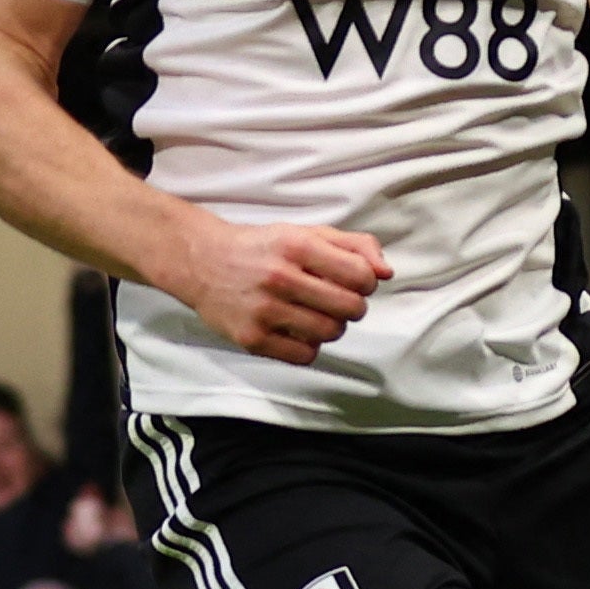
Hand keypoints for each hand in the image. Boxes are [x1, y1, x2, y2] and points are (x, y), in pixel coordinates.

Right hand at [174, 215, 388, 362]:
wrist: (202, 262)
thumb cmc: (263, 248)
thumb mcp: (306, 233)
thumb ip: (354, 245)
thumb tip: (387, 273)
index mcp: (297, 245)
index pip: (361, 277)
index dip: (366, 283)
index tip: (352, 283)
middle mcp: (280, 276)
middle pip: (350, 309)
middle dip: (352, 307)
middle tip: (336, 301)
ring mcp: (264, 310)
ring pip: (330, 333)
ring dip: (332, 327)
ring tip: (316, 315)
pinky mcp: (252, 338)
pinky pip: (305, 355)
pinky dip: (309, 346)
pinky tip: (297, 330)